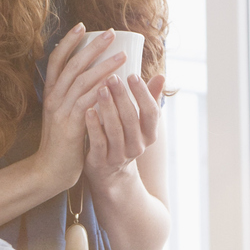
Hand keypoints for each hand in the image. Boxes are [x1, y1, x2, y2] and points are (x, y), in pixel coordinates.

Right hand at [36, 27, 131, 195]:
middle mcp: (53, 98)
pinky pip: (87, 102)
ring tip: (122, 54)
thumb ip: (75, 97)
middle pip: (72, 65)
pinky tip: (115, 82)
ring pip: (82, 81)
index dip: (68, 42)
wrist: (49, 170)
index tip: (82, 26)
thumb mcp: (65, 114)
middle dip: (92, 47)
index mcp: (51, 93)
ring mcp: (60, 111)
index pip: (56, 60)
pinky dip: (101, 90)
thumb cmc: (62, 141)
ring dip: (103, 66)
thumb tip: (95, 78)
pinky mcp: (70, 125)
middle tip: (111, 33)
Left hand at [83, 70, 166, 188]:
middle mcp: (137, 146)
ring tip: (100, 89)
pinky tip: (88, 110)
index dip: (143, 94)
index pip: (151, 112)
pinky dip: (94, 126)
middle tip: (112, 78)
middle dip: (121, 97)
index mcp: (149, 134)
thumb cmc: (124, 137)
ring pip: (115, 129)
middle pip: (131, 118)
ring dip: (108, 108)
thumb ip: (149, 99)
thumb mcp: (139, 122)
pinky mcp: (101, 161)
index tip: (133, 75)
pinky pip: (99, 142)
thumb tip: (161, 76)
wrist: (110, 174)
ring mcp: (119, 155)